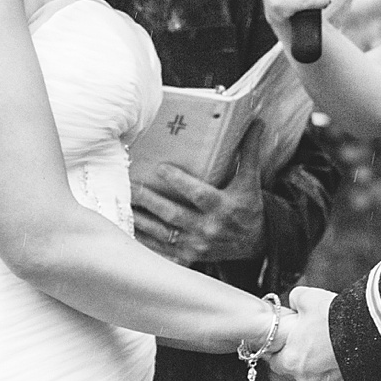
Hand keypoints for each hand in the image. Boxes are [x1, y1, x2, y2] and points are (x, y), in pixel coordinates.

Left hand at [133, 154, 264, 264]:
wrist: (255, 245)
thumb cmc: (248, 208)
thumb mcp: (250, 181)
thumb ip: (249, 152)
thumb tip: (256, 122)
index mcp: (223, 208)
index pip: (198, 194)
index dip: (179, 182)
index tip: (160, 167)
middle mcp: (209, 228)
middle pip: (173, 214)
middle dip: (150, 200)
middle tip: (131, 184)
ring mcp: (197, 246)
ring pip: (162, 233)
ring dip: (141, 219)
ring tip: (125, 202)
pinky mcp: (188, 258)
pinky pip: (161, 252)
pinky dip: (144, 241)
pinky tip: (129, 227)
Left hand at [272, 286, 346, 380]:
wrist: (371, 332)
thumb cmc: (336, 317)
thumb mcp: (308, 298)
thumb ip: (294, 300)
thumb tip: (294, 302)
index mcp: (291, 361)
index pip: (275, 361)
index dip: (279, 350)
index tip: (286, 341)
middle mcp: (306, 379)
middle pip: (295, 370)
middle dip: (300, 357)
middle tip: (310, 341)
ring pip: (316, 377)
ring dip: (319, 366)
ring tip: (330, 346)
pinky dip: (337, 372)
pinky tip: (343, 356)